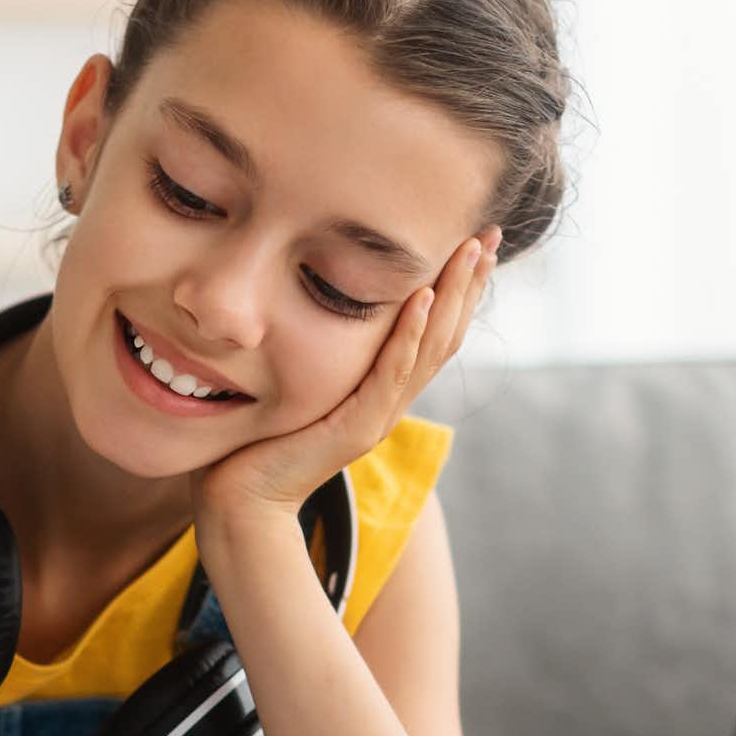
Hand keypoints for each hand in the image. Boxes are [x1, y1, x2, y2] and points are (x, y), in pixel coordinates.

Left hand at [195, 225, 499, 526]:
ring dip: (453, 296)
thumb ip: (323, 352)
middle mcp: (392, 400)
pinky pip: (391, 373)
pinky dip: (410, 333)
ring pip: (431, 347)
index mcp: (384, 389)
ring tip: (469, 251)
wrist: (244, 502)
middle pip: (447, 333)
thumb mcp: (304, 383)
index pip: (436, 330)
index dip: (460, 287)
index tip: (476, 240)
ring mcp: (380, 415)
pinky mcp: (358, 428)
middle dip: (470, 281)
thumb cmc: (261, 440)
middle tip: (491, 233)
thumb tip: (312, 298)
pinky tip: (423, 296)